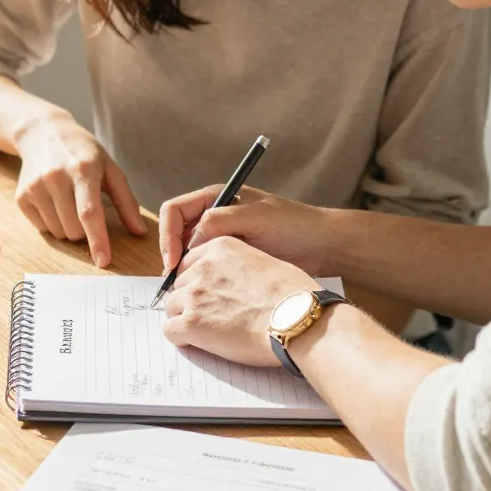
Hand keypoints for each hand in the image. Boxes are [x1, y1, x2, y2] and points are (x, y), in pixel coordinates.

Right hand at [12, 114, 144, 266]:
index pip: (90, 213)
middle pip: (74, 229)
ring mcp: (35, 187)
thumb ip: (126, 201)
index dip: (98, 240)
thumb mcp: (109, 168)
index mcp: (83, 169)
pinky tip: (54, 201)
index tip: (103, 261)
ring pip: (59, 233)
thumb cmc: (83, 152)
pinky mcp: (22, 196)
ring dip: (69, 227)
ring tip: (69, 202)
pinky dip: (53, 222)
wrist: (42, 133)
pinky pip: (43, 229)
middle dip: (85, 230)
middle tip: (85, 208)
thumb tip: (139, 232)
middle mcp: (55, 177)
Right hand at [158, 184, 338, 275]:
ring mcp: (223, 238)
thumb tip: (190, 241)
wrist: (323, 245)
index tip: (173, 261)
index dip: (167, 235)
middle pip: (177, 233)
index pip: (174, 211)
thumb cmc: (292, 225)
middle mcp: (214, 216)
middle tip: (175, 281)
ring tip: (188, 290)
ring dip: (184, 270)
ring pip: (189, 253)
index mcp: (215, 198)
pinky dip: (201, 279)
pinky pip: (207, 267)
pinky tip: (205, 292)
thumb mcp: (254, 217)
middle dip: (172, 255)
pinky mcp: (232, 259)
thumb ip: (218, 221)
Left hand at [161, 236, 316, 366]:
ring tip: (208, 331)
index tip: (209, 293)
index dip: (199, 280)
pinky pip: (169, 331)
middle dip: (191, 300)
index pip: (191, 262)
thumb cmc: (294, 295)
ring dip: (185, 318)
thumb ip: (240, 266)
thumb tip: (237, 281)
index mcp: (221, 248)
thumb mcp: (266, 262)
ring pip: (171, 307)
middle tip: (211, 315)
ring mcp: (194, 295)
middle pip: (179, 285)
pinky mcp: (191, 323)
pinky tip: (199, 342)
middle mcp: (203, 267)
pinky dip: (181, 338)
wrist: (296, 319)